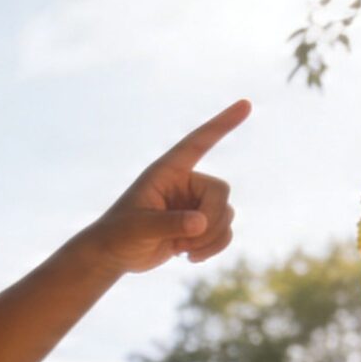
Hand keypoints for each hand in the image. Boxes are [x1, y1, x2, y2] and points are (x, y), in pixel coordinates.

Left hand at [79, 99, 248, 273]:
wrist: (114, 255)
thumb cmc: (118, 235)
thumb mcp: (139, 228)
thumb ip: (169, 224)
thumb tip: (201, 223)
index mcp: (168, 171)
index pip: (199, 142)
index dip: (222, 124)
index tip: (246, 104)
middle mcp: (185, 183)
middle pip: (221, 192)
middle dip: (211, 221)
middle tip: (187, 243)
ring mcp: (194, 204)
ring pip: (227, 214)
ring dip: (211, 238)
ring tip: (183, 251)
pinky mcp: (199, 225)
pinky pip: (225, 232)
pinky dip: (214, 247)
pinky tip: (190, 258)